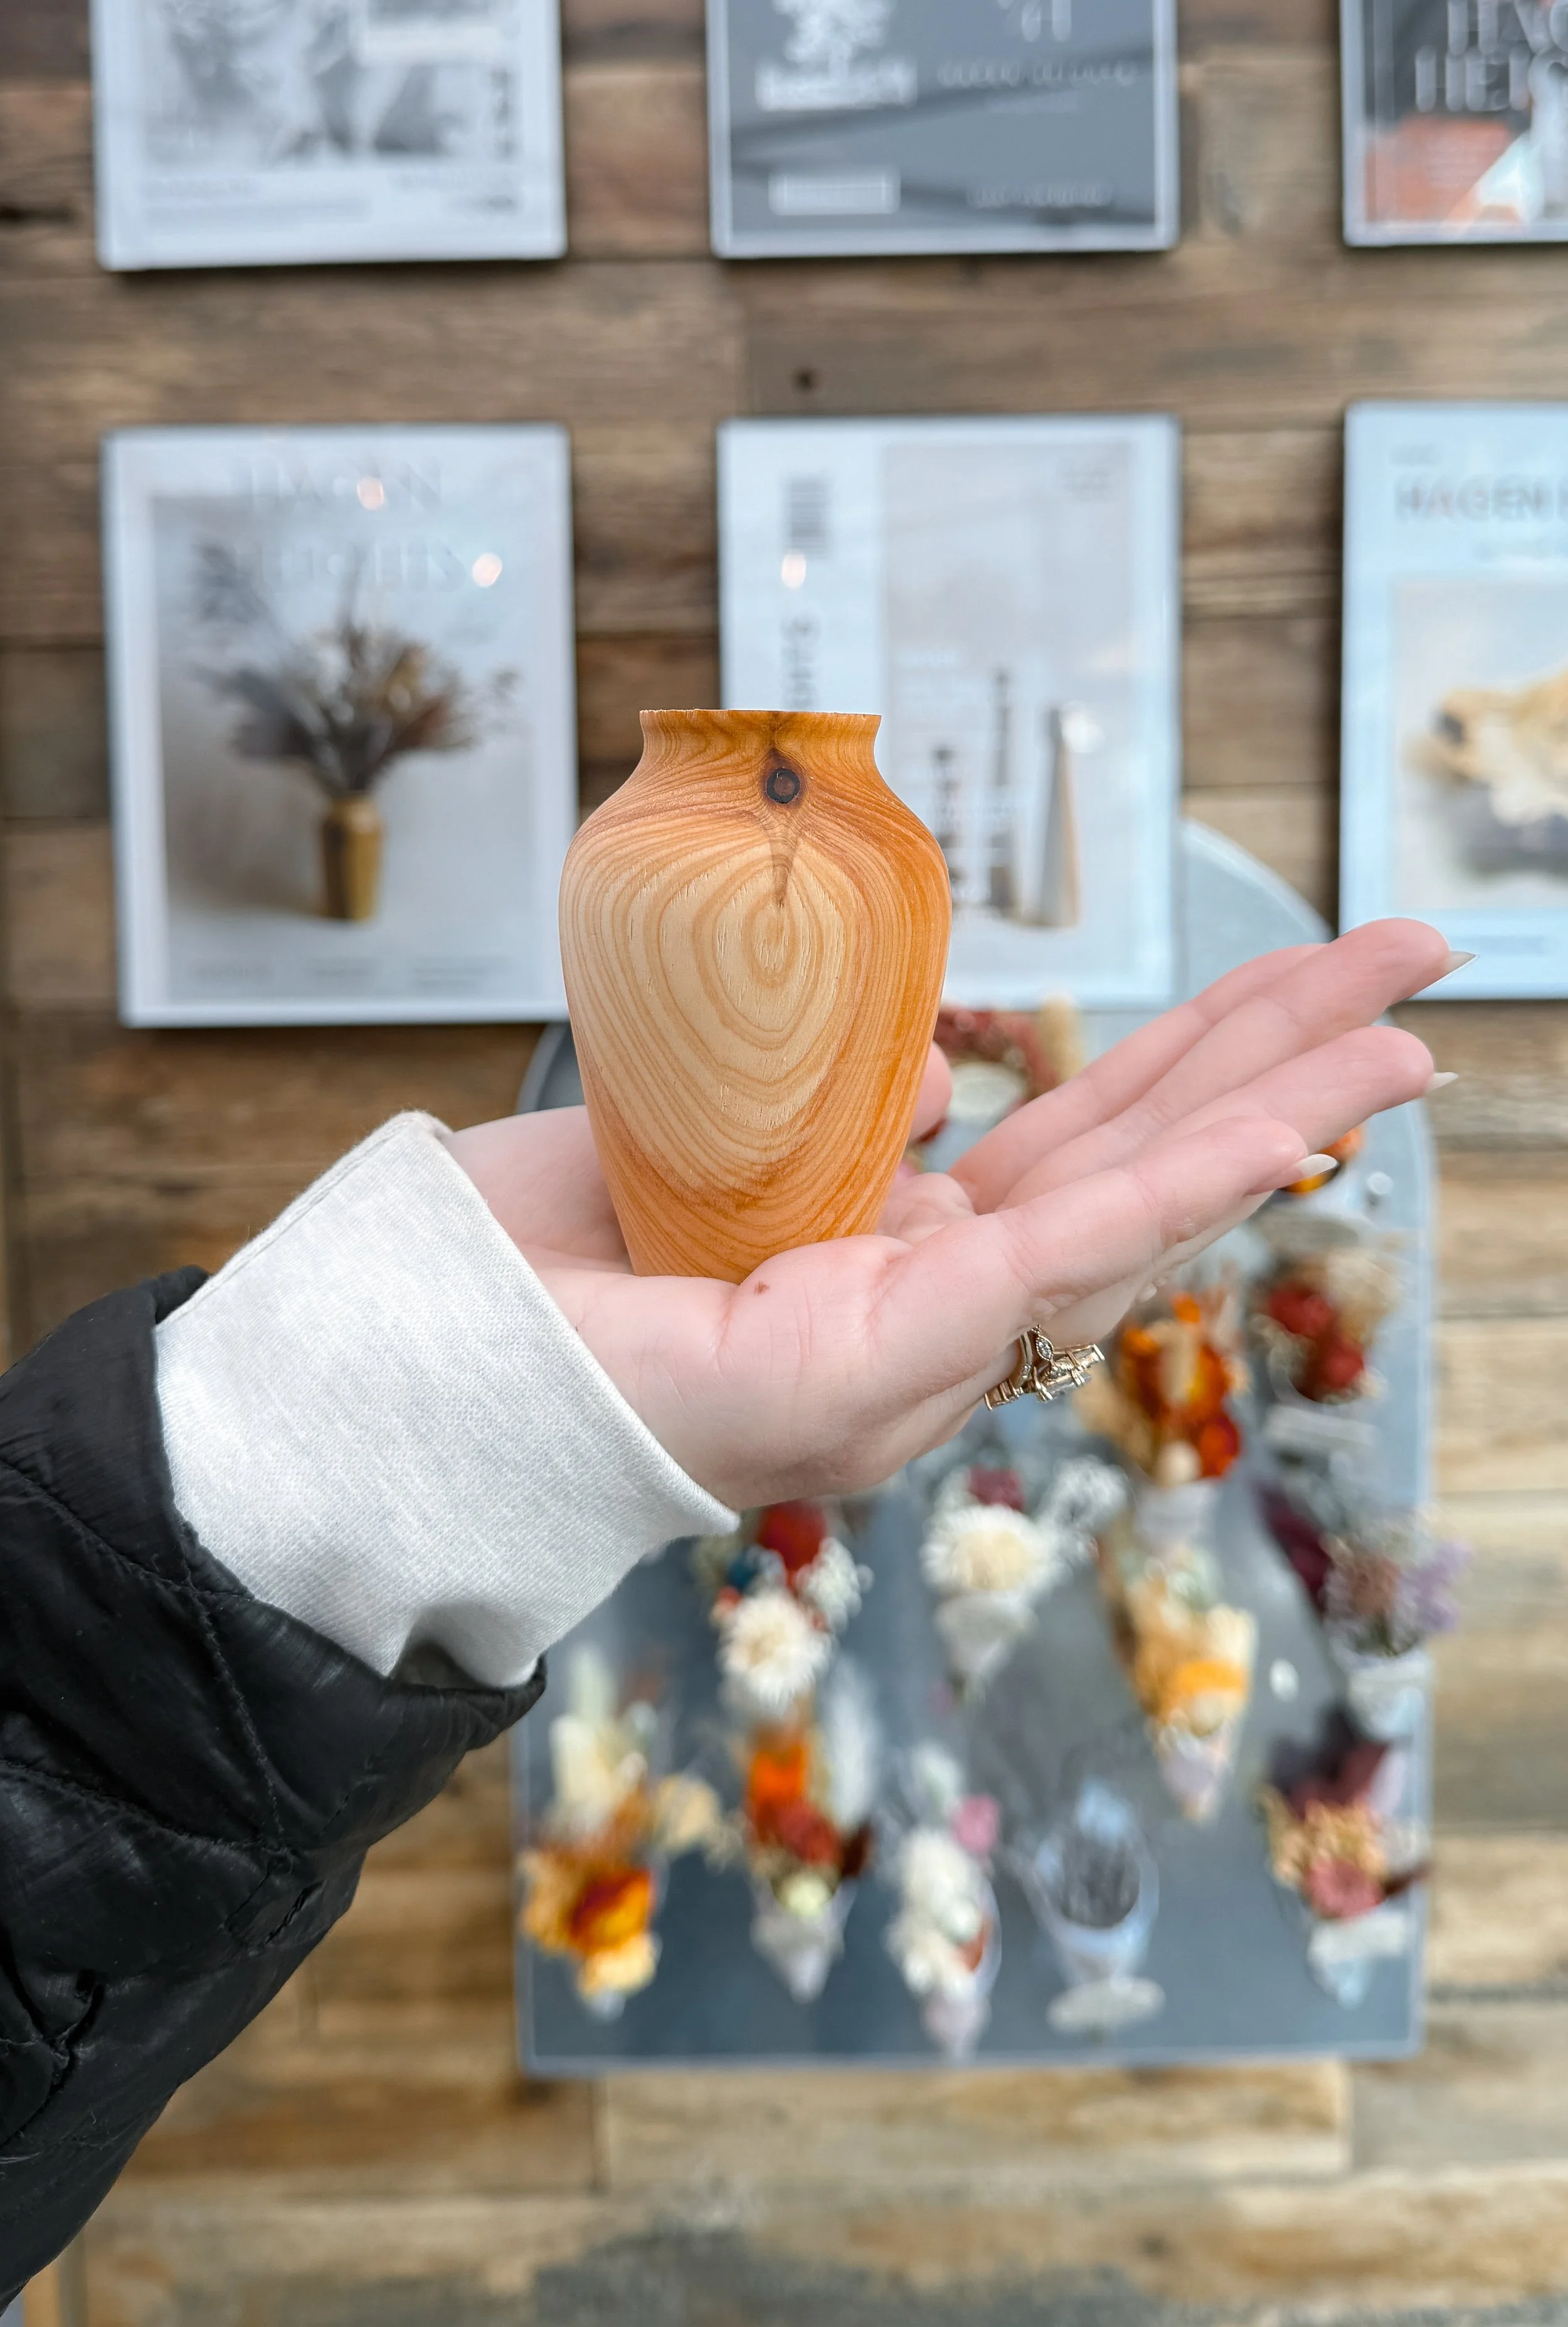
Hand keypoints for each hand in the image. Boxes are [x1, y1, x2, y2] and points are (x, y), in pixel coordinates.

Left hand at [446, 918, 1448, 1510]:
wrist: (428, 1350)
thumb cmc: (555, 1263)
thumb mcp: (733, 1154)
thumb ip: (852, 1123)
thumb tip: (945, 1074)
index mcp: (909, 1264)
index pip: (1091, 1155)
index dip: (1207, 1075)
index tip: (1306, 1004)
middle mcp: (941, 1317)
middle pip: (1146, 1164)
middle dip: (1290, 1062)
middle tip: (1413, 969)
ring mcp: (921, 1353)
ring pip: (1136, 1206)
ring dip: (1284, 1108)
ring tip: (1405, 1031)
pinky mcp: (875, 1362)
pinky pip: (1054, 1258)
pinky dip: (1180, 1190)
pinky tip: (1288, 1134)